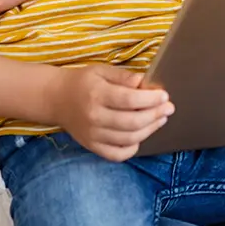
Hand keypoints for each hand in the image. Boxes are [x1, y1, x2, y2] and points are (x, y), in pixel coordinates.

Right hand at [49, 65, 174, 161]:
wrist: (55, 98)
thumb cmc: (83, 82)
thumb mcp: (102, 71)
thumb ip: (124, 77)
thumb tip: (143, 82)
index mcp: (97, 94)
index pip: (130, 100)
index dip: (151, 99)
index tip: (164, 96)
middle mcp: (94, 117)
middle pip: (132, 122)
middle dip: (155, 115)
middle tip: (168, 108)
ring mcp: (92, 135)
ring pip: (128, 139)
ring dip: (149, 130)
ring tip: (160, 119)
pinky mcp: (91, 146)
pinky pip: (117, 154)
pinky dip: (132, 148)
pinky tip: (140, 136)